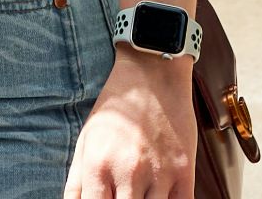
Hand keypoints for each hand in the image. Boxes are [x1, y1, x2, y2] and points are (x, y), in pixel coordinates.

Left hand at [64, 50, 197, 197]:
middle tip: (124, 196)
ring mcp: (160, 173)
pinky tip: (160, 197)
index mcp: (99, 166)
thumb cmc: (116, 108)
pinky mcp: (185, 170)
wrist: (153, 74)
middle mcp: (129, 172)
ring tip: (140, 194)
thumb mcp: (85, 140)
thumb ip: (76, 183)